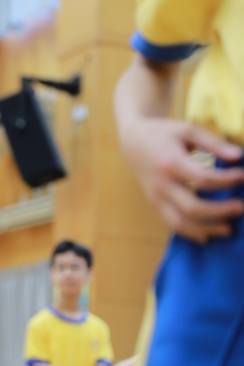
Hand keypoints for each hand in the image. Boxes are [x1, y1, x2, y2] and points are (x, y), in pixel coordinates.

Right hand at [119, 118, 243, 242]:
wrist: (133, 143)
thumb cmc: (164, 134)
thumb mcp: (188, 130)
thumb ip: (213, 143)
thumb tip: (238, 157)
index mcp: (170, 162)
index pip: (203, 178)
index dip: (227, 180)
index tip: (243, 176)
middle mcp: (161, 184)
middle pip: (193, 207)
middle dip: (221, 210)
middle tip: (241, 207)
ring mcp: (156, 197)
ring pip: (180, 222)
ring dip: (207, 228)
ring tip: (228, 228)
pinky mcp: (154, 204)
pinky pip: (171, 224)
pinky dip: (190, 233)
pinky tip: (207, 235)